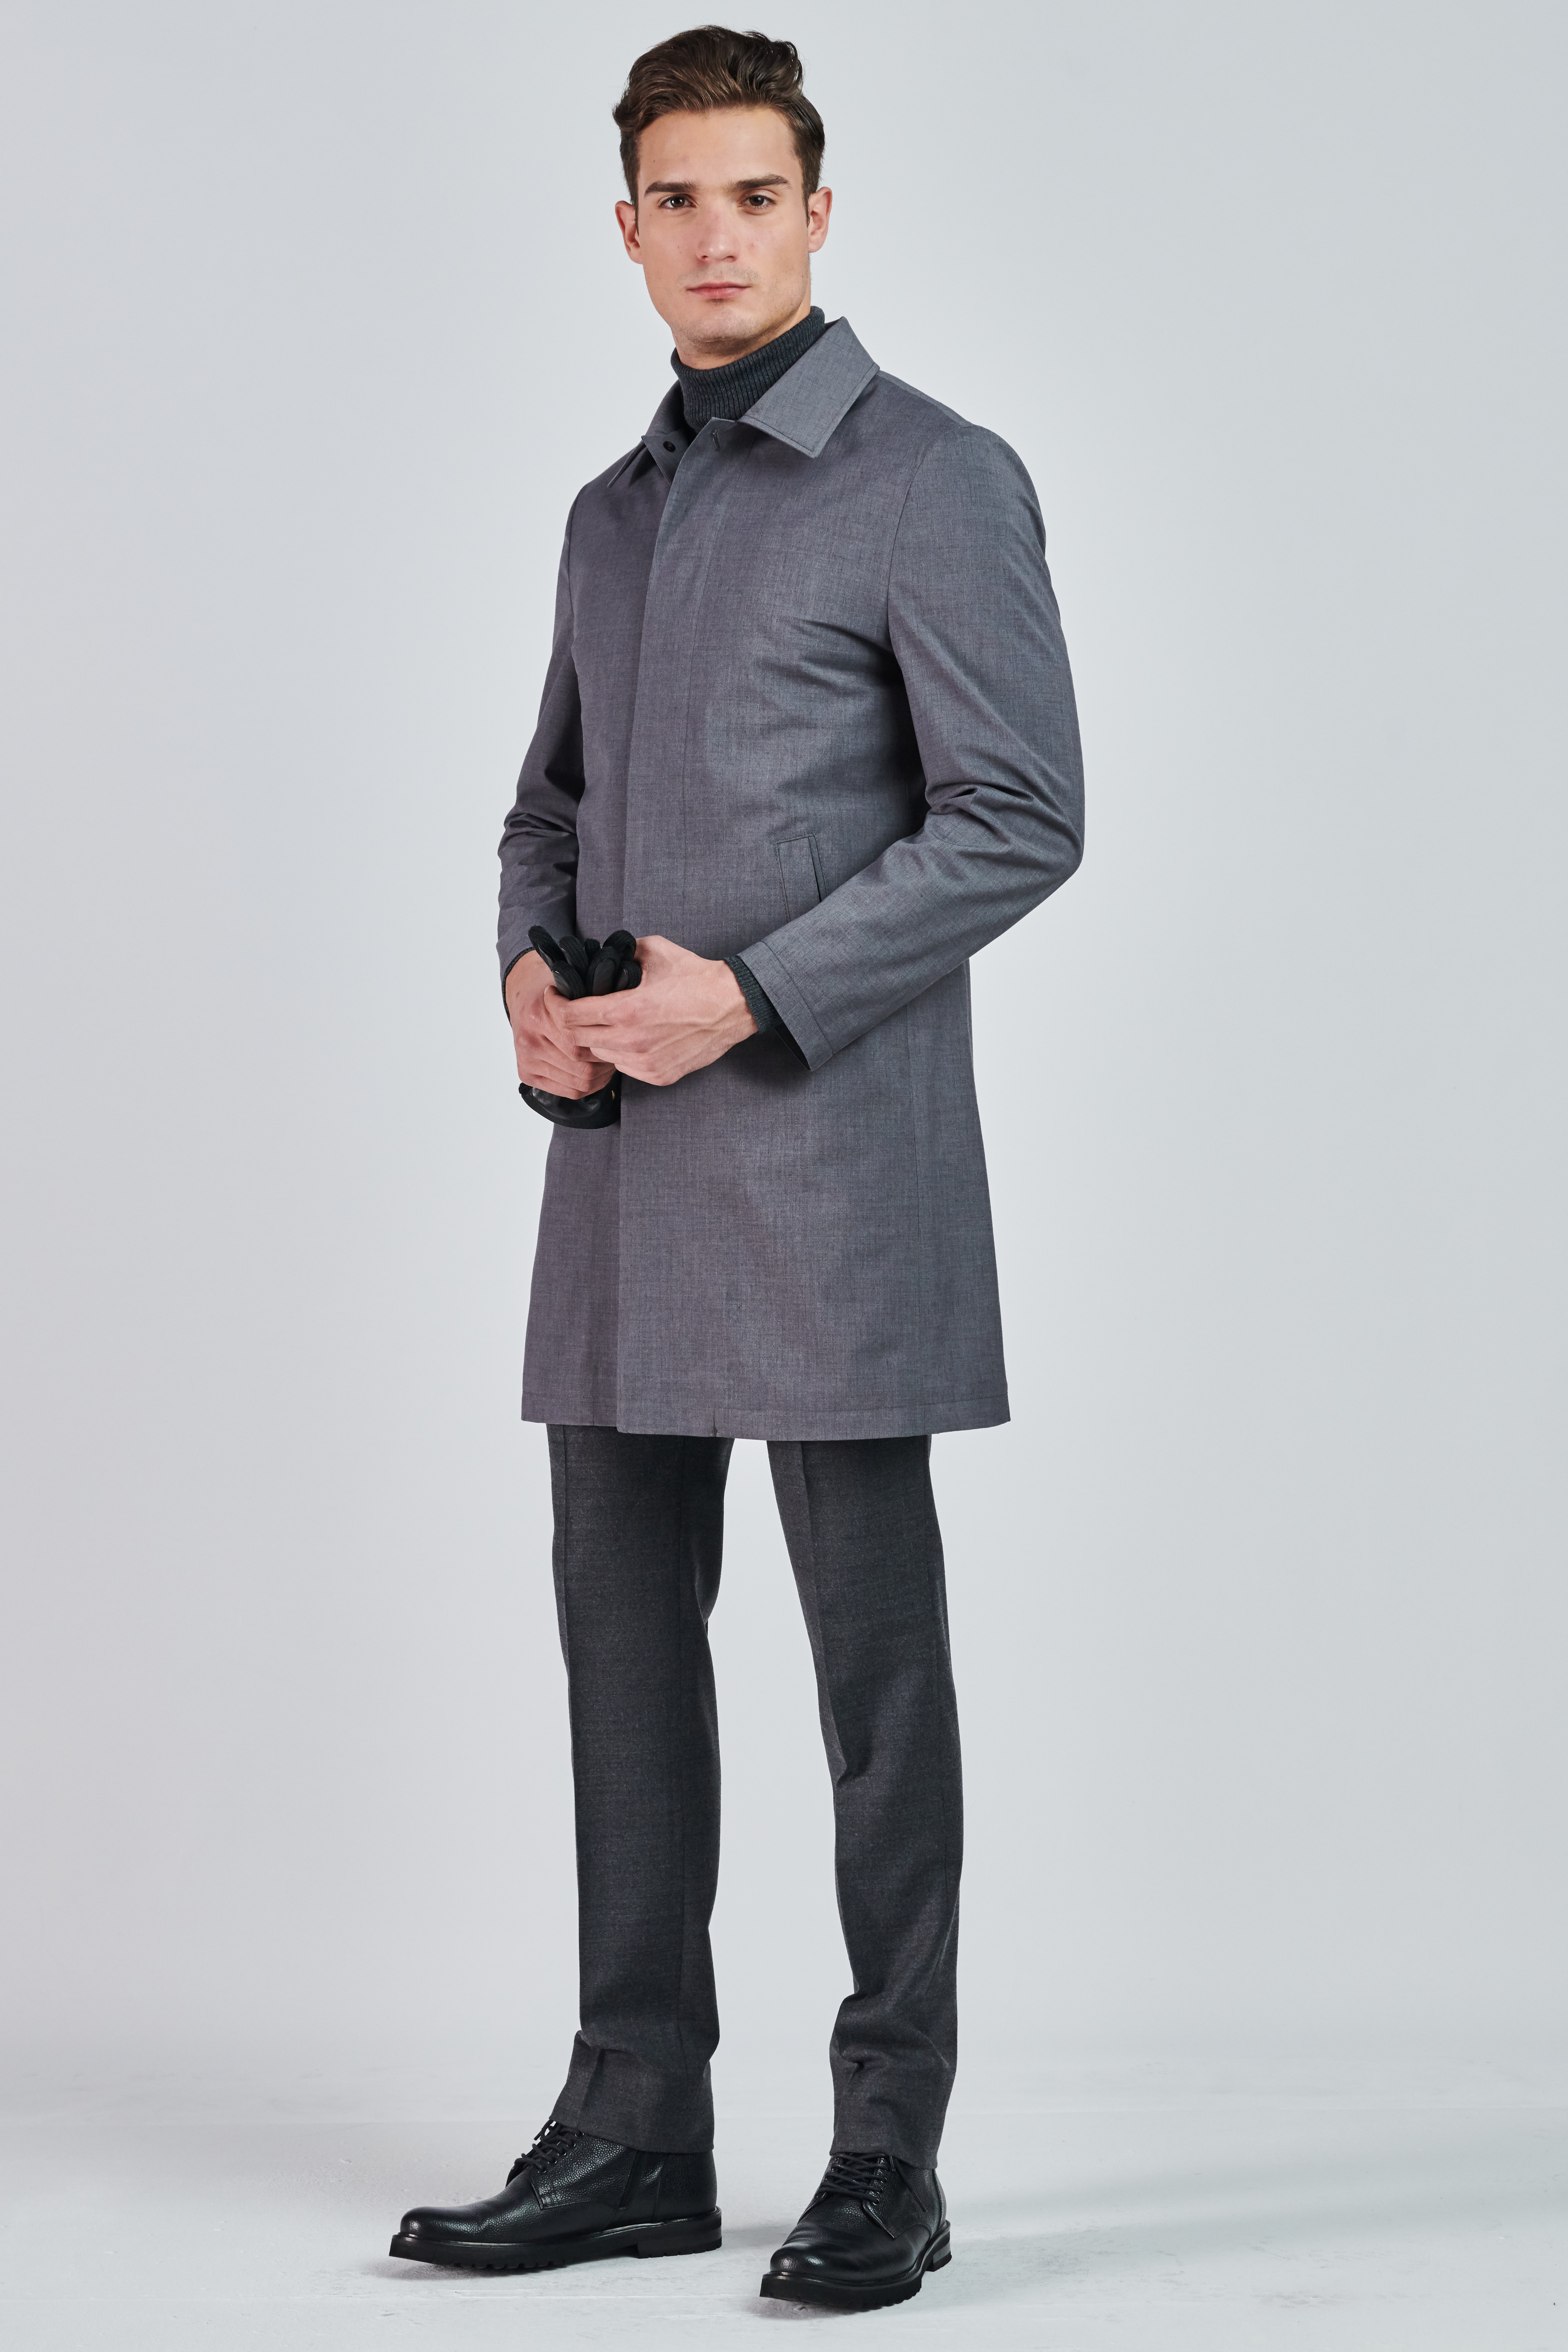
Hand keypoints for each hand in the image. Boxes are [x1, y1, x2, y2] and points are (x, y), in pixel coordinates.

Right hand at [507, 950, 615, 1098]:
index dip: (604, 1044)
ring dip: (599, 1076)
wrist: (522, 993)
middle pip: (581, 1065)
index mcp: (538, 1017)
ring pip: (578, 1082)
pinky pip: (569, 1091)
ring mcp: (526, 1060)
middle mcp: (529, 1041)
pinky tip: (596, 1074)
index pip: (579, 1042)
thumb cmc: (550, 990)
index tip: (614, 1036)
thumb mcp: (568, 986)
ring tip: (608, 1062)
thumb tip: (619, 1010)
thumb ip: (587, 1001)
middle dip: (604, 1062)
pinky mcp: (526, 1073)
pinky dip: (588, 1086)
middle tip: (617, 1052)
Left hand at [559, 935, 755, 1085]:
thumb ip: (622, 951)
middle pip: (579, 1040)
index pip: (570, 1016)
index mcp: (627, 1010)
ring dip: (598, 1041)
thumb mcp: (655, 950)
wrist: (732, 1006)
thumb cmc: (696, 977)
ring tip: (608, 1024)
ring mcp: (645, 1062)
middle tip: (578, 1011)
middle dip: (573, 1024)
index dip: (557, 1005)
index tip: (556, 998)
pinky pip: (624, 1068)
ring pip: (601, 1056)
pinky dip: (621, 1055)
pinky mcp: (658, 1075)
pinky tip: (632, 1039)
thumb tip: (600, 953)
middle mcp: (632, 1040)